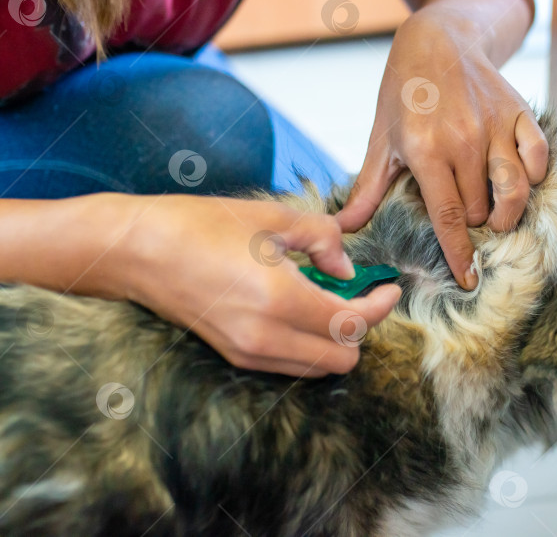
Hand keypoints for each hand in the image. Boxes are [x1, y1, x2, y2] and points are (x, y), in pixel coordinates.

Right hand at [116, 195, 400, 376]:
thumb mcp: (273, 217)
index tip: (390, 287)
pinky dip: (309, 344)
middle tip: (359, 294)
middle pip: (342, 359)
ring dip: (335, 340)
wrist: (137, 250)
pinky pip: (290, 363)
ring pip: (317, 368)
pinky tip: (300, 309)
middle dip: (360, 329)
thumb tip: (348, 267)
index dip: (380, 307)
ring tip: (329, 299)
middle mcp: (266, 337)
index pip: (353, 323)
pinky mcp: (234, 356)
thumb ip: (324, 240)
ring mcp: (248, 353)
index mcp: (280, 300)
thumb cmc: (201, 224)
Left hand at [337, 0, 547, 289]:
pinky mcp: (519, 114)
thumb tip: (344, 229)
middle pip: (479, 210)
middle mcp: (464, 141)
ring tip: (495, 217)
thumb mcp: (381, 140)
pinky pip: (538, 157)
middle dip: (472, 225)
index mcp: (426, 152)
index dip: (459, 255)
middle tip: (463, 215)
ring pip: (514, 191)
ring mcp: (495, 127)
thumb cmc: (404, 95)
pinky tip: (519, 179)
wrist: (438, 41)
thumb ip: (368, 188)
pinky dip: (533, 176)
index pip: (448, 218)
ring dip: (506, 213)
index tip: (468, 280)